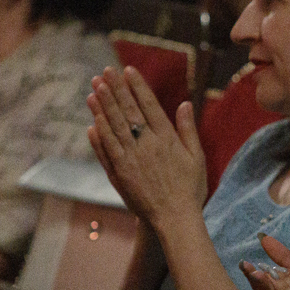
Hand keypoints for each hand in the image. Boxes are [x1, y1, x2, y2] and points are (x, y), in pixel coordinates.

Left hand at [87, 66, 207, 229]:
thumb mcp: (196, 157)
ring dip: (103, 106)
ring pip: (114, 127)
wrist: (174, 219)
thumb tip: (184, 104)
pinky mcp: (119, 173)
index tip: (128, 70)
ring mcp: (130, 159)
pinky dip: (98, 133)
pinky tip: (92, 119)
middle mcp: (146, 146)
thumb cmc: (190, 189)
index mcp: (167, 139)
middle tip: (106, 71)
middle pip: (128, 112)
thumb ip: (188, 130)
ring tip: (95, 87)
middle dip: (116, 89)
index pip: (149, 105)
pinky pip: (106, 150)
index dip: (137, 87)